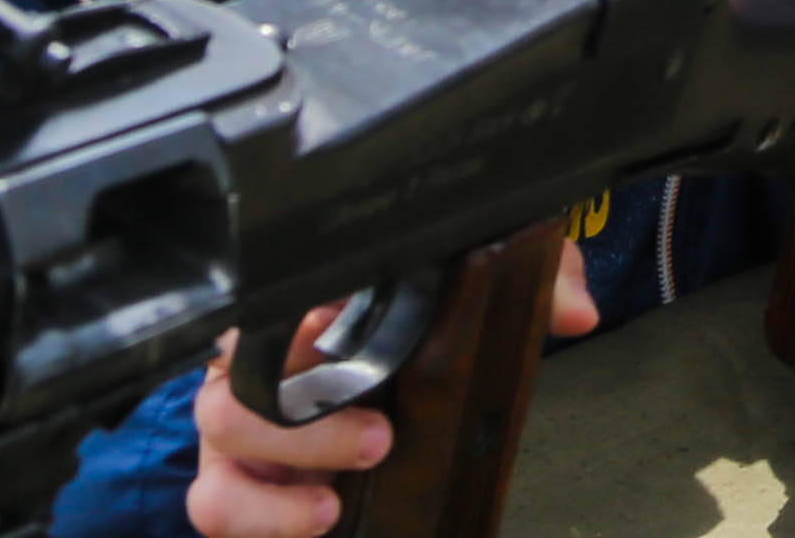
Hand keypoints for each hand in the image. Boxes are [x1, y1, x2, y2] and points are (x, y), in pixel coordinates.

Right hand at [186, 257, 597, 537]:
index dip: (292, 322)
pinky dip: (260, 524)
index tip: (335, 328)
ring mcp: (243, 441)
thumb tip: (577, 313)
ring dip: (269, 494)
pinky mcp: (241, 493)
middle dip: (301, 426)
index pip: (271, 306)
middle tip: (377, 439)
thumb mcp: (480, 293)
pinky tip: (315, 523)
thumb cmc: (417, 332)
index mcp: (302, 314)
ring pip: (217, 466)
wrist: (389, 400)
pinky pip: (219, 514)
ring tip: (329, 507)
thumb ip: (533, 281)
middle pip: (234, 398)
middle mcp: (257, 376)